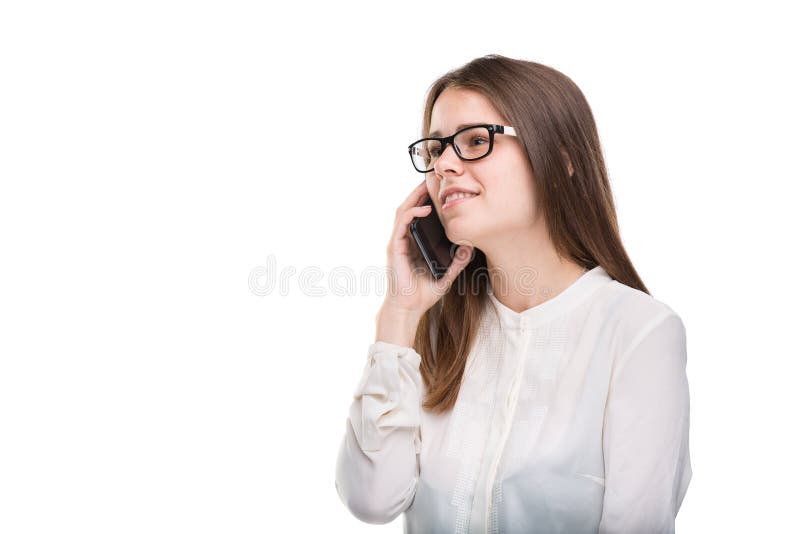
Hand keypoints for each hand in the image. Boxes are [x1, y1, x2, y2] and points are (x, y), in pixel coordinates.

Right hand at [382, 179, 473, 317]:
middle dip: (419, 192)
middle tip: (432, 178)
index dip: (426, 200)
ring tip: (426, 186)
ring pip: (403, 211)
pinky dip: (411, 214)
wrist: (410, 308)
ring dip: (414, 197)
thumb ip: (457, 262)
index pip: (418, 215)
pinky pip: (401, 225)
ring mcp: (398, 242)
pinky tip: (423, 209)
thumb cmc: (423, 292)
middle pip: (409, 208)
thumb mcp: (447, 274)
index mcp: (415, 242)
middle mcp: (404, 239)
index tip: (438, 188)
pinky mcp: (395, 248)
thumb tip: (469, 247)